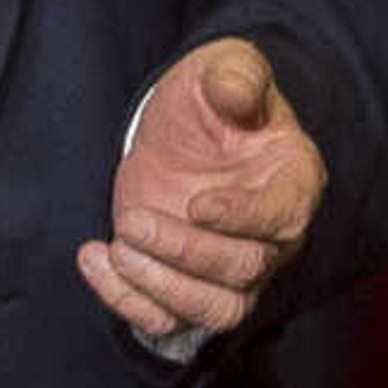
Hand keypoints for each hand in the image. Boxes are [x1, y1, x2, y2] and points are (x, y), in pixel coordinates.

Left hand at [81, 38, 325, 342]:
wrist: (182, 130)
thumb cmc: (212, 98)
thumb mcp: (223, 66)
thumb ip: (235, 75)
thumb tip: (237, 94)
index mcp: (292, 182)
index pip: (280, 217)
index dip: (241, 218)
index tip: (196, 204)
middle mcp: (272, 238)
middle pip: (245, 270)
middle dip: (185, 251)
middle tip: (134, 220)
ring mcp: (231, 271)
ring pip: (216, 310)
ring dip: (161, 287)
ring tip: (117, 246)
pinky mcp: (187, 286)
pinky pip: (167, 321)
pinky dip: (127, 301)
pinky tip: (94, 258)